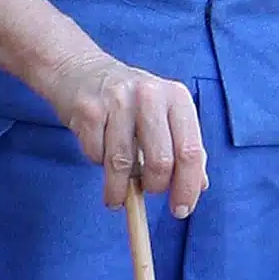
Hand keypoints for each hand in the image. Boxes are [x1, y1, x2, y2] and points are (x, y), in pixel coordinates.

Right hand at [42, 53, 207, 217]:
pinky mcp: (89, 110)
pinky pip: (96, 155)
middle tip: (147, 193)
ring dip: (119, 189)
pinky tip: (99, 154)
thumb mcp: (162, 114)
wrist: (80, 69)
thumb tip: (199, 185)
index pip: (190, 151)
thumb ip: (182, 146)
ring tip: (116, 196)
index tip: (181, 210)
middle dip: (154, 187)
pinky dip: (98, 163)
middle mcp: (150, 95)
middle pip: (160, 161)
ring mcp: (117, 100)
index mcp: (176, 97)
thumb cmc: (128, 99)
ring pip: (123, 163)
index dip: (187, 187)